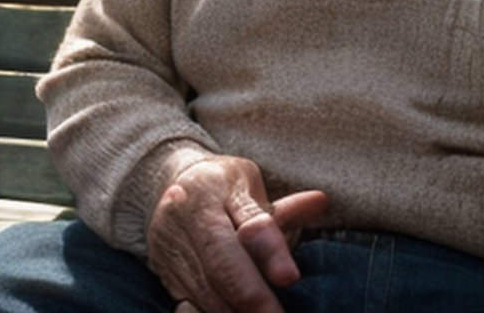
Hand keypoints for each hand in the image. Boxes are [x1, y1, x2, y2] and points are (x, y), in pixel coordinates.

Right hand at [145, 155, 328, 312]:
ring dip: (236, 312)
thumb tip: (319, 202)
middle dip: (253, 300)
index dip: (269, 254)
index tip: (289, 278)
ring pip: (206, 295)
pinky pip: (192, 307)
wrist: (169, 185)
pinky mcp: (164, 276)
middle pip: (221, 269)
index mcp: (207, 191)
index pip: (243, 226)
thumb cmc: (220, 187)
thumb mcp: (248, 185)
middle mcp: (180, 221)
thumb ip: (280, 208)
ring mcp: (167, 252)